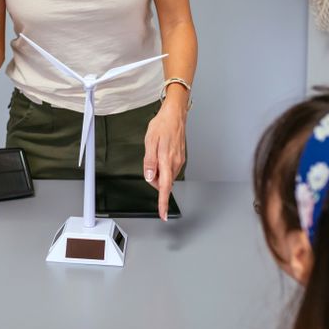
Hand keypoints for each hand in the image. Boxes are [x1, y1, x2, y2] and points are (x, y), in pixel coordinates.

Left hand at [143, 94, 186, 220]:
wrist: (175, 114)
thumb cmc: (162, 125)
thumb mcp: (150, 142)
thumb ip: (149, 162)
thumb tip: (150, 177)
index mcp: (167, 160)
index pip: (165, 187)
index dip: (163, 202)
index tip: (163, 214)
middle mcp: (175, 163)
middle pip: (163, 183)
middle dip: (154, 180)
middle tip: (149, 164)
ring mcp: (179, 161)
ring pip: (166, 176)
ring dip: (158, 173)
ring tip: (154, 155)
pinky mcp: (180, 158)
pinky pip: (169, 169)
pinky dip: (162, 167)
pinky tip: (160, 154)